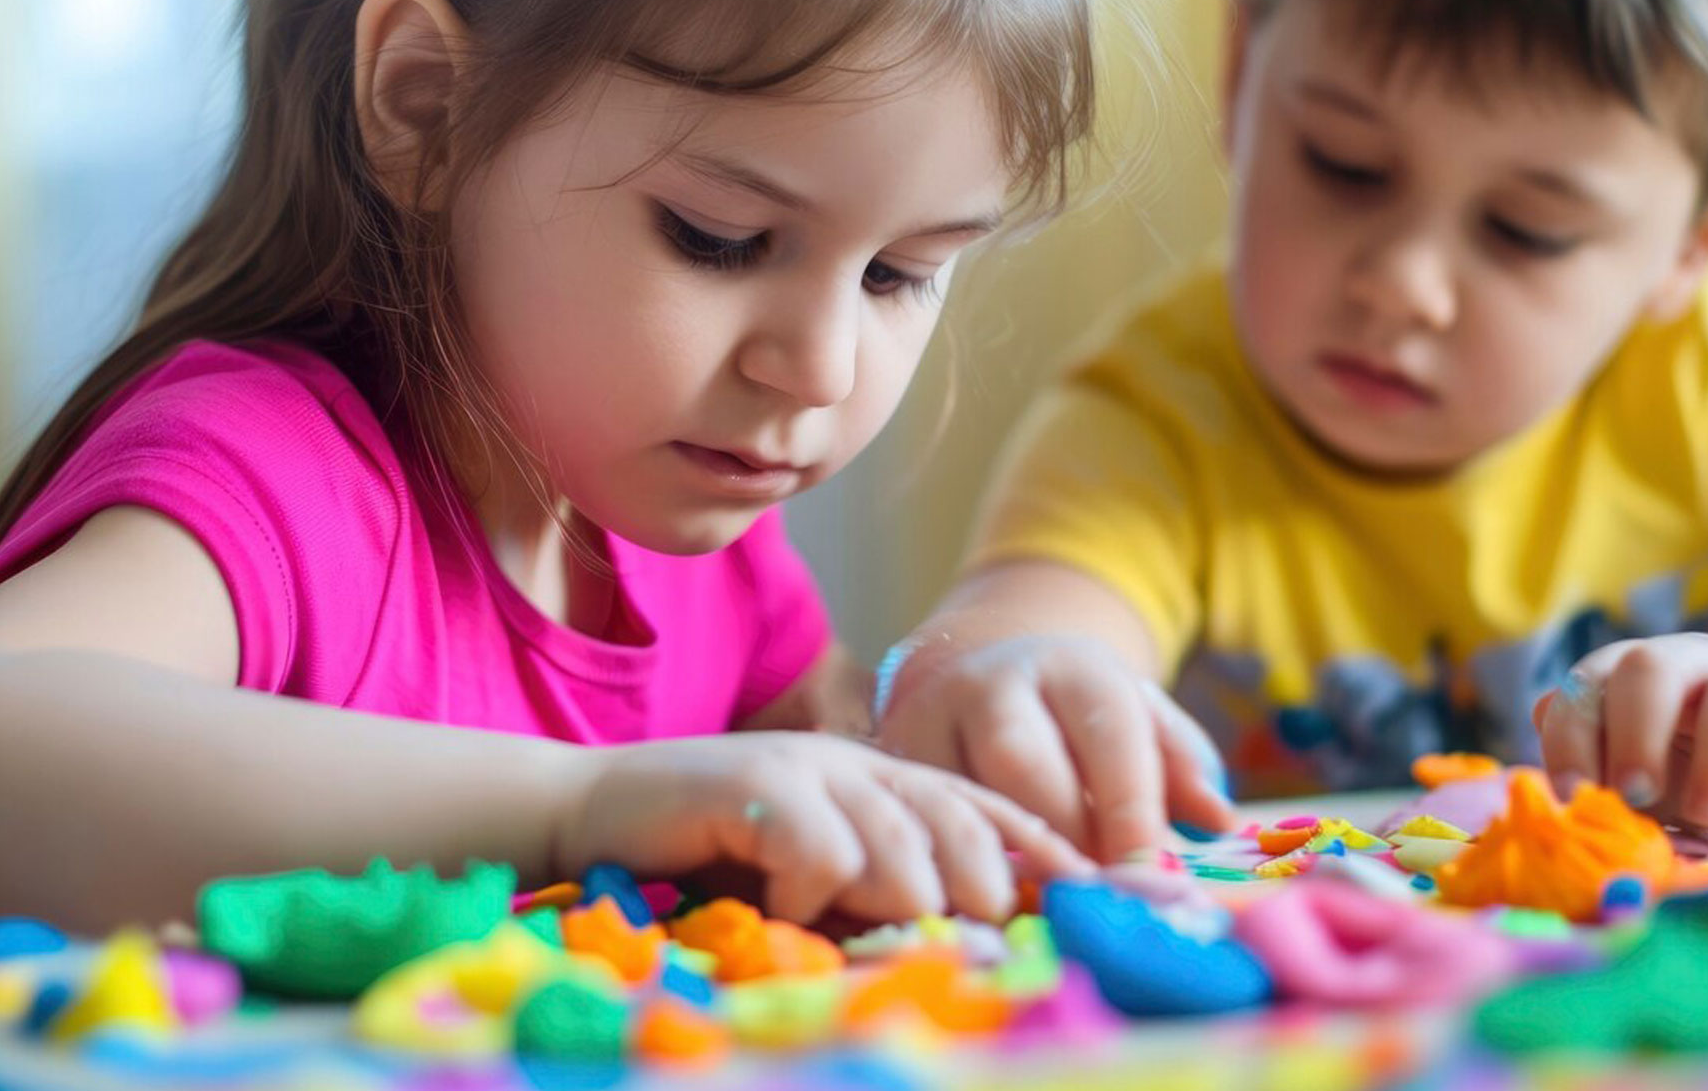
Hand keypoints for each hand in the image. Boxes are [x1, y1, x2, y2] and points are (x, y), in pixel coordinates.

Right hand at [551, 733, 1090, 924]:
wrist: (595, 812)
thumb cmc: (713, 863)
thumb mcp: (816, 879)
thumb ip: (885, 896)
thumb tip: (973, 945)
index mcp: (887, 779)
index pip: (991, 813)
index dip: (1050, 858)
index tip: (1112, 900)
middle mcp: (860, 763)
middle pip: (964, 824)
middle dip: (979, 891)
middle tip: (969, 937)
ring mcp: (810, 766)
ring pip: (903, 843)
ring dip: (894, 900)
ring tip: (868, 927)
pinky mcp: (756, 782)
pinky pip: (821, 848)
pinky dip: (811, 891)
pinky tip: (779, 905)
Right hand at [875, 634, 1236, 861]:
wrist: (981, 675)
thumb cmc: (1078, 716)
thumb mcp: (1135, 718)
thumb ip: (1180, 762)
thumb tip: (1216, 818)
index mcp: (1071, 667)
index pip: (1106, 732)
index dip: (1129, 809)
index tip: (1145, 872)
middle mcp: (995, 683)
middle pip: (1022, 758)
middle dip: (1061, 834)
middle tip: (1091, 892)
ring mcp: (931, 717)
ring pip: (960, 792)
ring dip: (1003, 856)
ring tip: (1041, 901)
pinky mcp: (890, 758)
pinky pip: (919, 818)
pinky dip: (955, 862)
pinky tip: (987, 893)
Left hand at [1533, 632, 1707, 838]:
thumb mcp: (1648, 779)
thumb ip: (1598, 756)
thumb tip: (1536, 713)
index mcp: (1640, 678)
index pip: (1587, 684)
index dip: (1571, 735)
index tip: (1574, 795)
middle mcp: (1698, 666)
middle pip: (1649, 666)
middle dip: (1633, 733)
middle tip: (1635, 796)